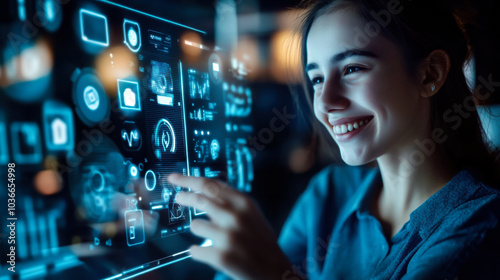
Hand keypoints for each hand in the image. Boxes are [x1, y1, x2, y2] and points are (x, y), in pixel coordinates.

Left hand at [168, 173, 291, 279]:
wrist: (275, 270)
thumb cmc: (260, 240)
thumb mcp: (251, 213)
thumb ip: (230, 200)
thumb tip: (202, 189)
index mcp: (243, 202)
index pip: (209, 184)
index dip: (188, 179)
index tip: (174, 178)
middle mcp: (235, 216)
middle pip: (199, 199)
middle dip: (184, 197)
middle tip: (179, 198)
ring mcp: (228, 237)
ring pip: (195, 225)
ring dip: (199, 230)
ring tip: (212, 236)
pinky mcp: (221, 257)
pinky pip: (195, 250)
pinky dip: (198, 251)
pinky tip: (208, 253)